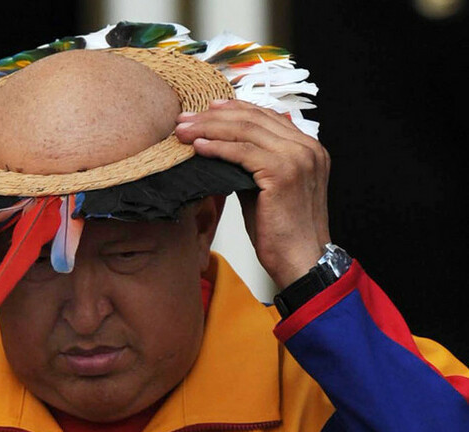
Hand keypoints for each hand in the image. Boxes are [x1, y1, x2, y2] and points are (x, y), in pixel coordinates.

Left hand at [175, 101, 330, 288]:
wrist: (300, 262)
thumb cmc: (282, 235)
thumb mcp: (266, 192)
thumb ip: (251, 168)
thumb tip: (221, 153)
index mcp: (307, 148)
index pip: (266, 116)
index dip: (233, 109)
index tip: (205, 109)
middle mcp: (306, 147)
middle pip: (253, 118)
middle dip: (214, 116)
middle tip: (185, 118)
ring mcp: (297, 158)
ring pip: (246, 130)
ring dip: (209, 128)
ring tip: (183, 131)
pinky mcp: (283, 173)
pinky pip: (242, 153)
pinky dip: (217, 147)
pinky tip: (198, 147)